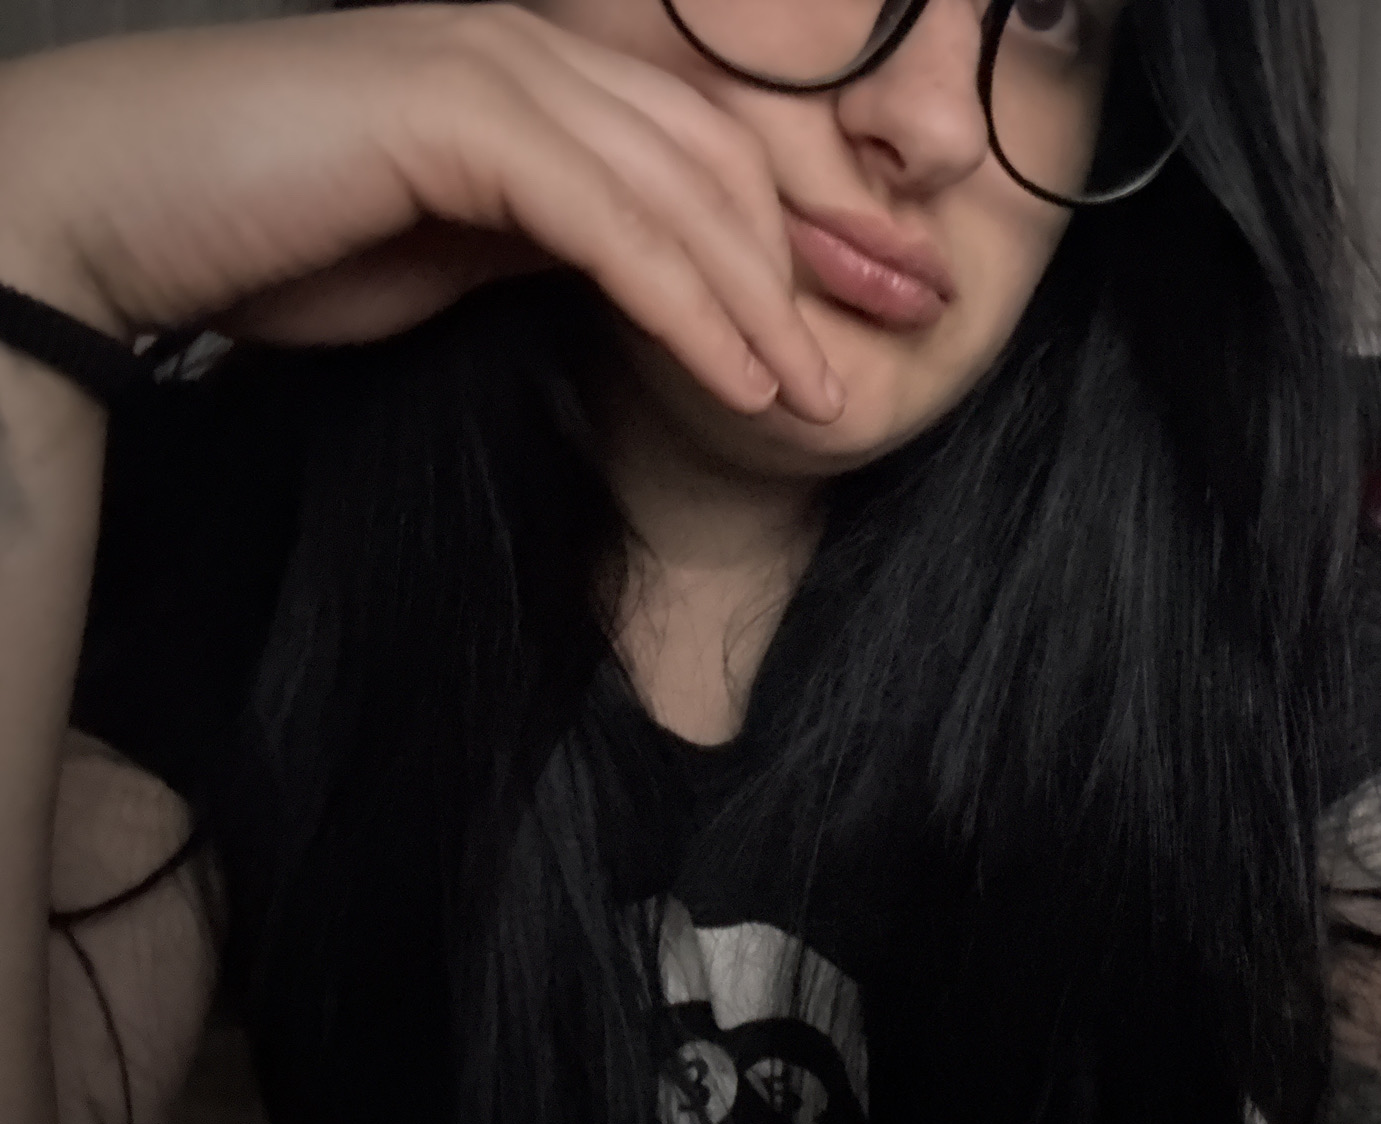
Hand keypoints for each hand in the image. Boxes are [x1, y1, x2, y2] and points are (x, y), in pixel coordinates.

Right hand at [0, 4, 841, 420]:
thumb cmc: (271, 237)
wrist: (115, 215)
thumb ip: (551, 236)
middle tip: (845, 382)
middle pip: (716, 160)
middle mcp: (526, 48)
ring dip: (761, 305)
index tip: (833, 337)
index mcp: (530, 71)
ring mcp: (491, 66)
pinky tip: (739, 379)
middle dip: (797, 274)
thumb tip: (642, 270)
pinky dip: (690, 306)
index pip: (696, 150)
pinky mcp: (455, 113)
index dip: (781, 242)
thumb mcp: (453, 247)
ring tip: (813, 399)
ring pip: (682, 189)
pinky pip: (616, 222)